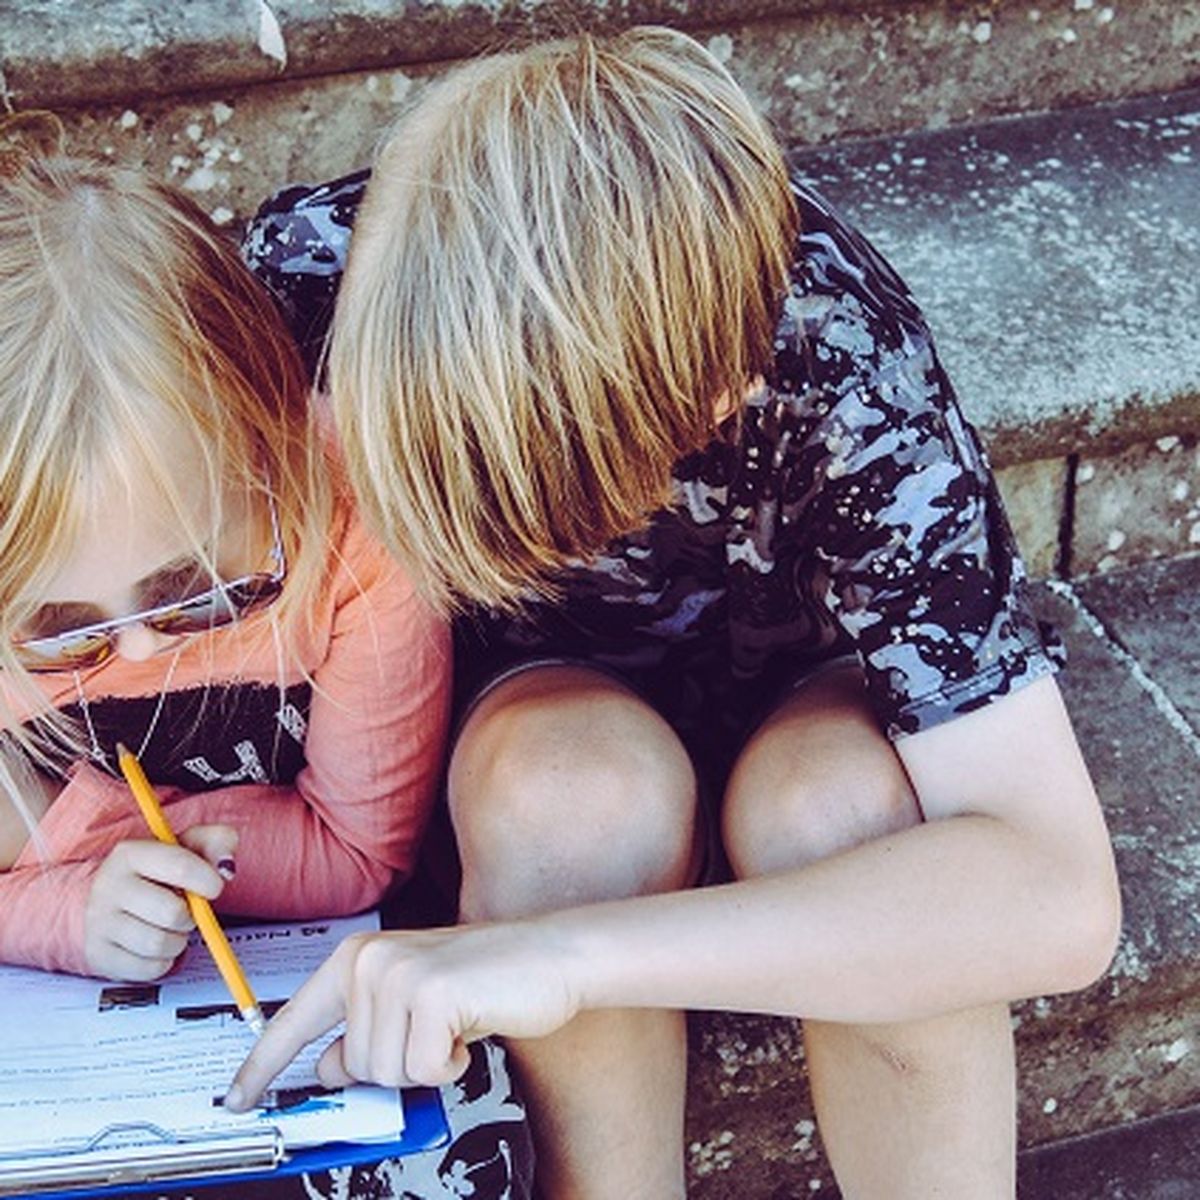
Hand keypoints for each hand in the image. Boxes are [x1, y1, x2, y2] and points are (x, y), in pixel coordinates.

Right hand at [83, 824, 237, 980]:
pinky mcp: (100, 955)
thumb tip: (225, 870)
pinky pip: (149, 968)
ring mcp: (99, 922)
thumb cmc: (160, 871)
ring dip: (178, 941)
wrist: (114, 897)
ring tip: (171, 928)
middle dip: (190, 916)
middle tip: (187, 912)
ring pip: (159, 944)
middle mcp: (107, 886)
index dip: (207, 880)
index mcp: (130, 854)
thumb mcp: (190, 845)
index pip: (179, 866)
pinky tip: (158, 946)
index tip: (215, 887)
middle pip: (171, 912)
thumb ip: (218, 842)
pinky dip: (164, 961)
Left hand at [225, 921, 581, 1109]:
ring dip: (426, 1064)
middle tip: (435, 1033)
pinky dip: (451, 1064)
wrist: (550, 954)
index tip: (238, 1099)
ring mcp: (397, 974)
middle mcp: (368, 960)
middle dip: (397, 1066)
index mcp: (357, 958)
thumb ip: (364, 1032)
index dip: (262, 1067)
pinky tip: (469, 1029)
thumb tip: (326, 1066)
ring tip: (453, 1026)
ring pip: (384, 1074)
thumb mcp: (412, 1006)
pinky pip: (423, 1070)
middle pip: (351, 1066)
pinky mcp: (431, 994)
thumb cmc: (487, 979)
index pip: (293, 1021)